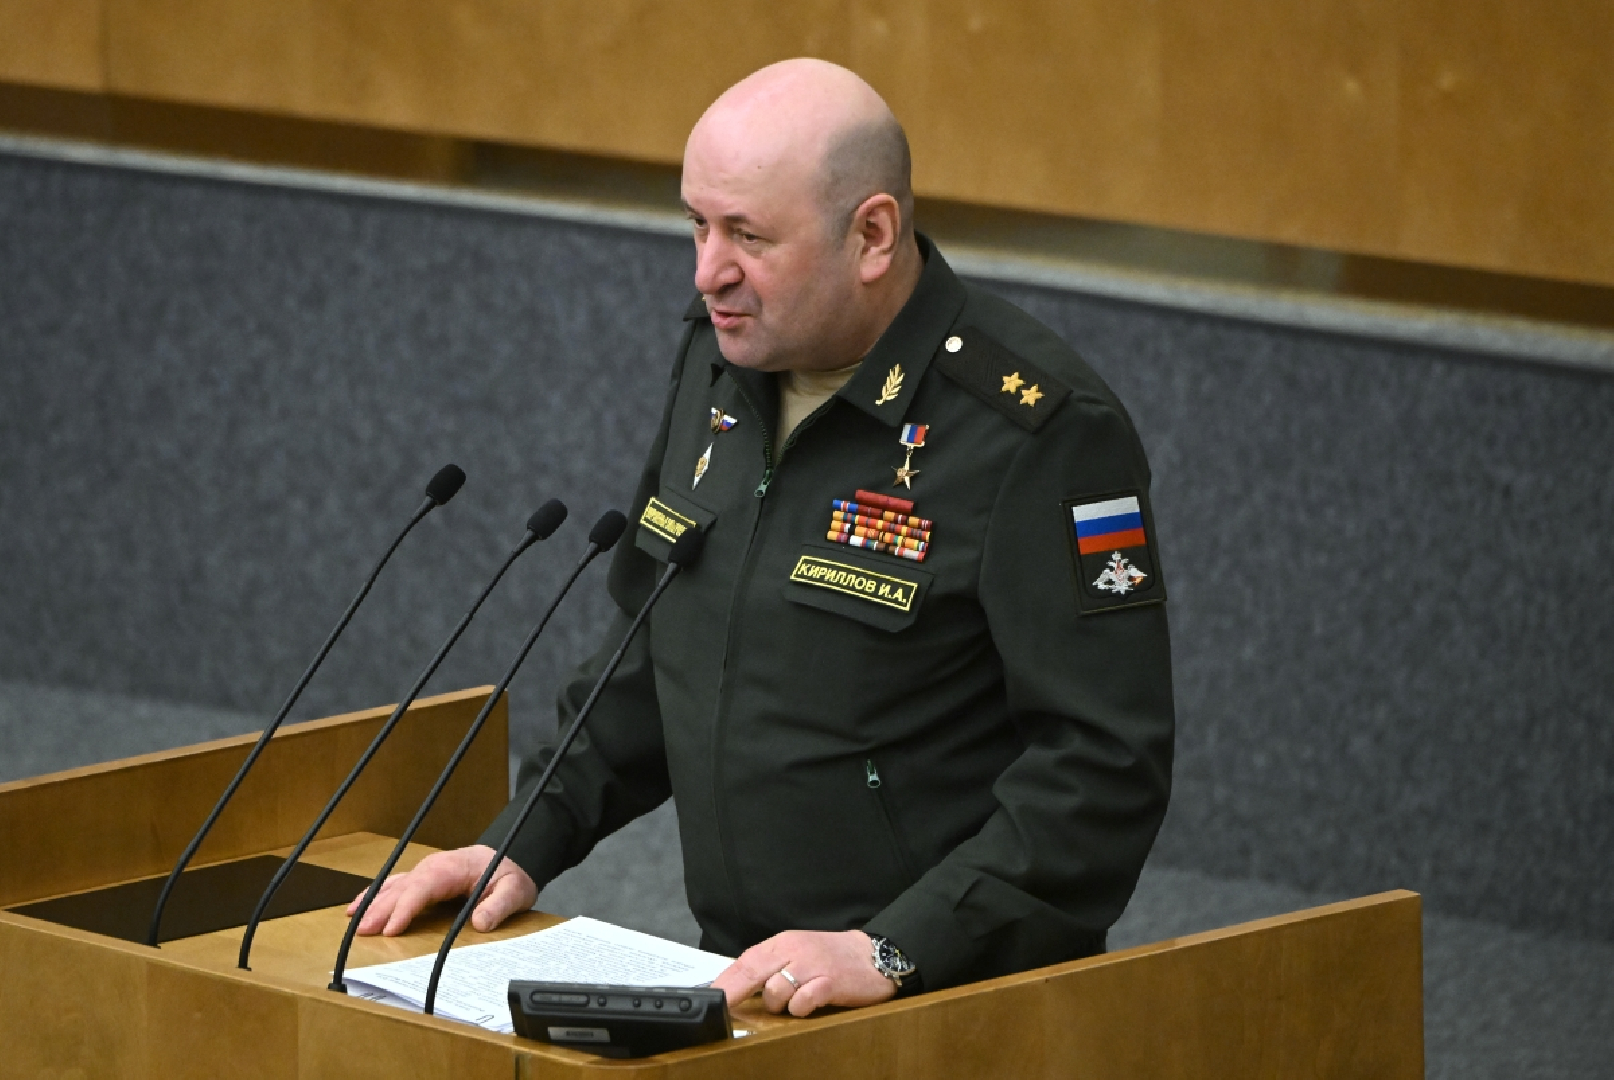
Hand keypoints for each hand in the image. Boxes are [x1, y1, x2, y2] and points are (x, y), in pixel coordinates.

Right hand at [347, 844, 536, 936]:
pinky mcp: (422, 878)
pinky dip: (375, 895)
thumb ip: (500, 906)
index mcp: (453, 868)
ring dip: (372, 903)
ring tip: (353, 921)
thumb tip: (481, 922)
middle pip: (403, 888)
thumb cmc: (509, 876)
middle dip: (381, 909)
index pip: (424, 886)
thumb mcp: (515, 890)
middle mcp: (434, 866)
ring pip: (393, 886)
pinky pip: (394, 885)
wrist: (508, 860)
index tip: (391, 929)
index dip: (406, 908)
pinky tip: (358, 906)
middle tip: (363, 932)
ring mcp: (425, 871)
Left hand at [710, 929, 895, 1016]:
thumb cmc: (831, 957)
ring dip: (779, 1004)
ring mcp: (811, 965)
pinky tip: (810, 1004)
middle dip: (733, 993)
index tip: (709, 997)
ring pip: (775, 992)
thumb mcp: (797, 953)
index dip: (725, 981)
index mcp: (783, 942)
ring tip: (794, 1002)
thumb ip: (772, 965)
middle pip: (752, 972)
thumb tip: (738, 987)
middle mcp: (794, 950)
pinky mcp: (829, 982)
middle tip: (722, 1009)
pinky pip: (802, 1002)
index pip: (745, 961)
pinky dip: (800, 1008)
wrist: (873, 954)